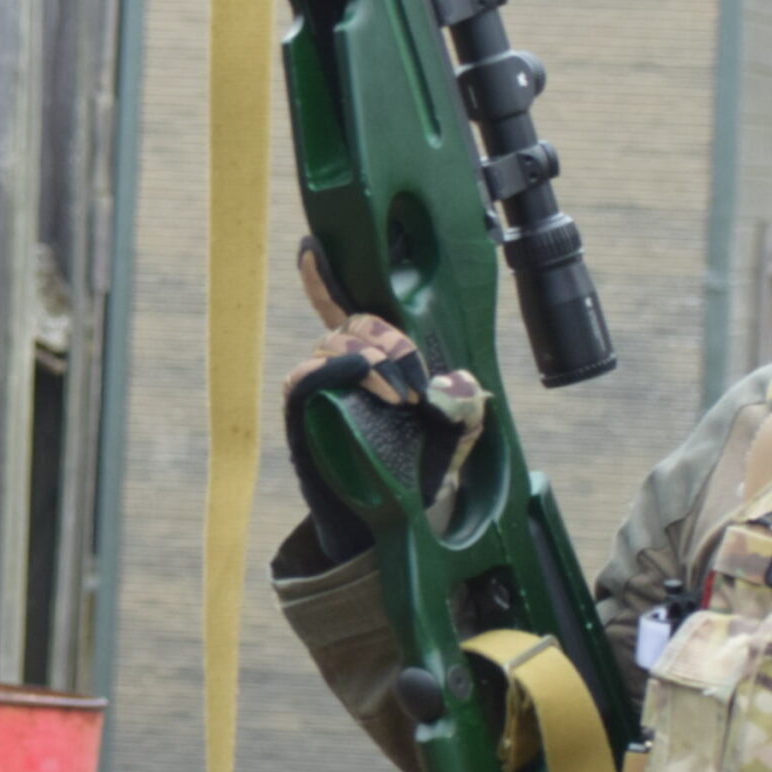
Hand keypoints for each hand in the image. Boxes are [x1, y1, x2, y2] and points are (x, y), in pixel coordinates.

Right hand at [283, 240, 485, 563]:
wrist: (398, 524)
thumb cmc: (423, 471)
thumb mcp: (460, 433)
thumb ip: (467, 402)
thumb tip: (454, 383)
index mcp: (377, 362)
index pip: (349, 309)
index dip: (326, 278)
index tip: (312, 247)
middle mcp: (344, 369)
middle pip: (351, 322)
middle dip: (387, 340)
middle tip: (416, 383)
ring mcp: (322, 391)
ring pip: (333, 346)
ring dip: (372, 361)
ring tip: (401, 397)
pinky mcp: (304, 416)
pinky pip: (305, 379)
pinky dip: (330, 369)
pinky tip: (356, 375)